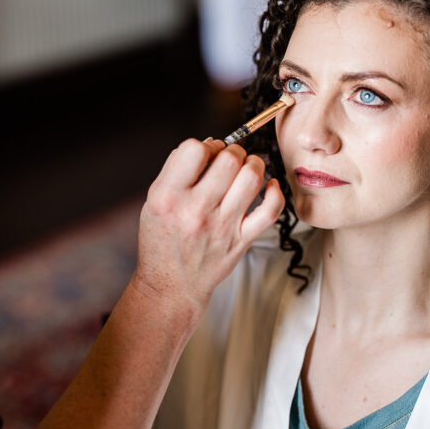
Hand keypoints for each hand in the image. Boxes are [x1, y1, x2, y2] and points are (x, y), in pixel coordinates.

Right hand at [133, 139, 283, 313]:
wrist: (171, 286)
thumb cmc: (162, 240)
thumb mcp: (154, 201)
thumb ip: (176, 170)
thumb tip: (209, 143)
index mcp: (168, 198)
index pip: (193, 149)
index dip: (204, 145)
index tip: (207, 153)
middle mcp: (195, 211)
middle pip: (229, 160)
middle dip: (233, 150)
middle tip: (229, 158)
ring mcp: (221, 227)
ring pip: (252, 178)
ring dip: (254, 163)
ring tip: (246, 167)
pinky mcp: (241, 241)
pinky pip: (270, 210)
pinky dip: (275, 192)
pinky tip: (269, 185)